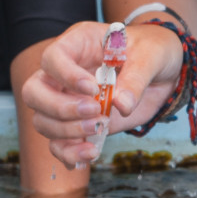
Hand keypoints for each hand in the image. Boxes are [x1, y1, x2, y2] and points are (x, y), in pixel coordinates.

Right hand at [19, 20, 184, 168]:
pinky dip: (70, 153)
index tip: (93, 89)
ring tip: (100, 127)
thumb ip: (136, 78)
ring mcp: (68, 100)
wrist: (162, 72)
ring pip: (43, 120)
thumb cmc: (152, 51)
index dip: (65, 75)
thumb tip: (121, 105)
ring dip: (67, 132)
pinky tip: (91, 153)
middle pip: (34, 92)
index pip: (52, 58)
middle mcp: (64, 74)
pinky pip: (59, 143)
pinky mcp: (78, 124)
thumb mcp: (151, 56)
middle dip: (59, 108)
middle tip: (95, 111)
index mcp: (77, 44)